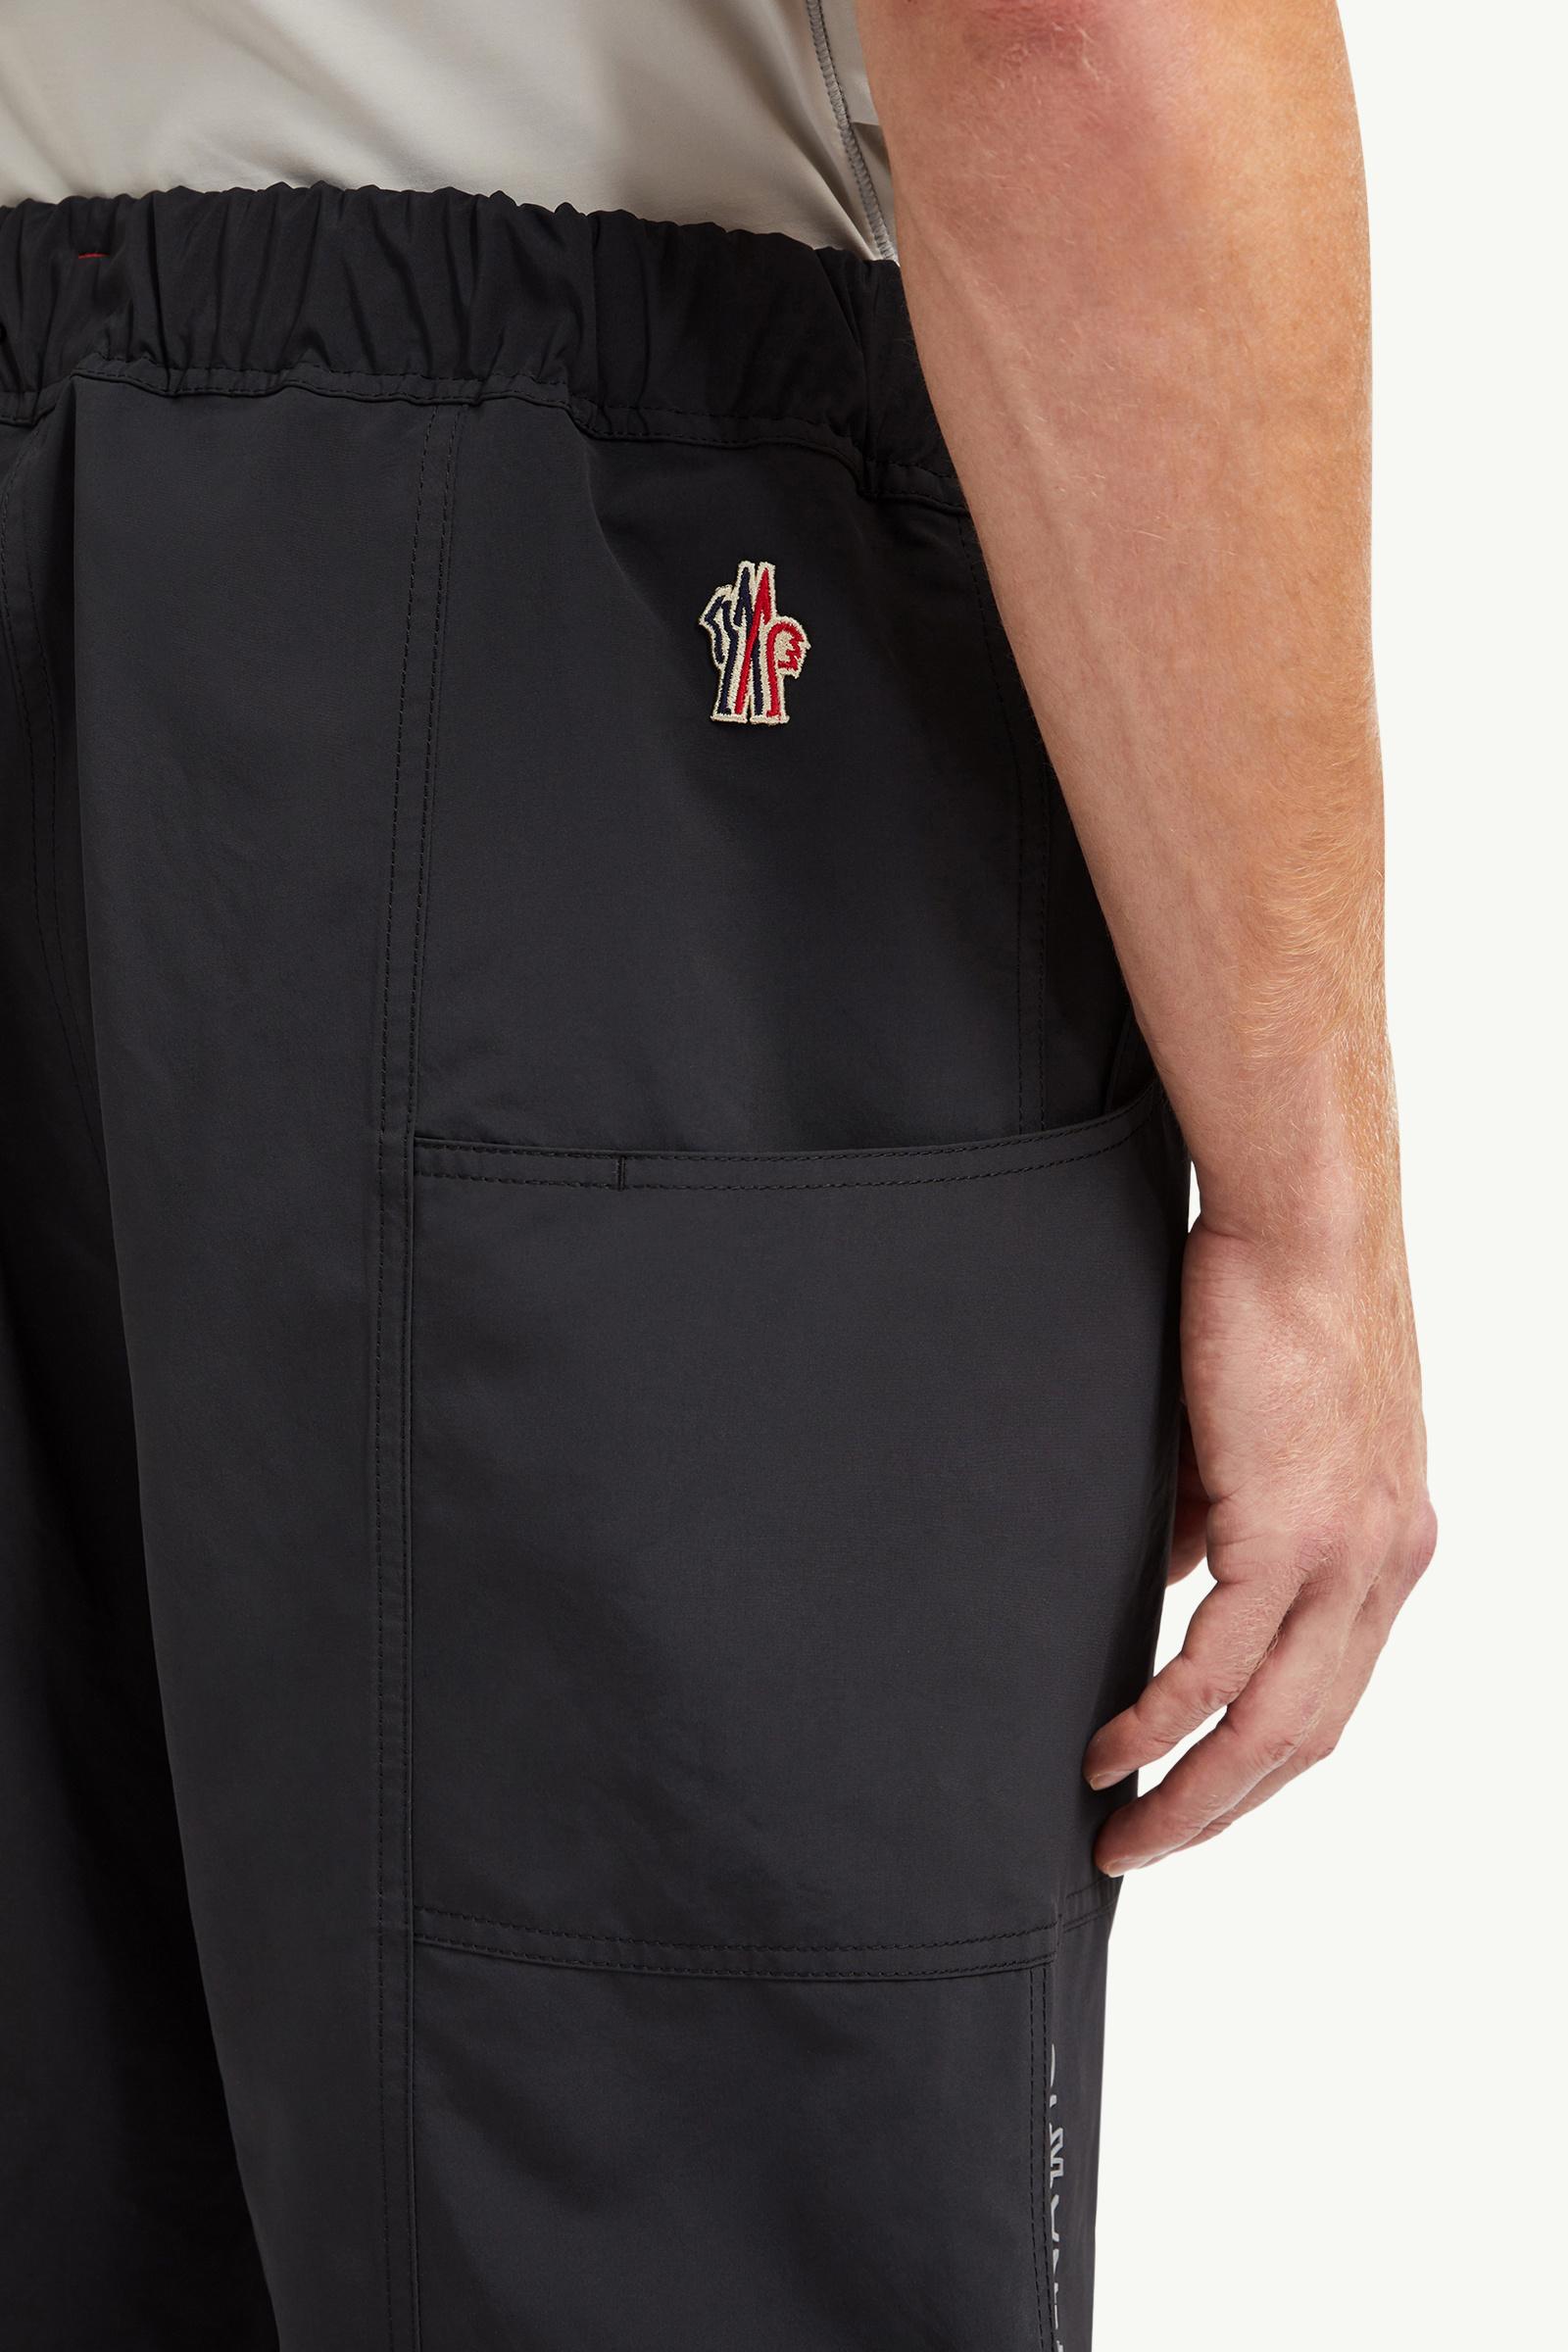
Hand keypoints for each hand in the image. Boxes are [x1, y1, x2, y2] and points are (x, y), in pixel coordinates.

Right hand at [1085, 1204, 1436, 1872]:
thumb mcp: (1253, 1437)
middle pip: (1310, 1733)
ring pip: (1274, 1724)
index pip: (1333, 1688)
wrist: (1303, 1225)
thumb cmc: (1272, 1301)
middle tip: (1145, 1847)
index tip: (1196, 1793)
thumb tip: (1172, 1573)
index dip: (1263, 1757)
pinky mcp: (1293, 1534)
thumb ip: (1220, 1520)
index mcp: (1390, 1544)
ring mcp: (1350, 1558)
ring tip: (1122, 1833)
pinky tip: (1112, 1753)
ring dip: (1194, 1795)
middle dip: (1225, 1808)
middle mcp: (1386, 1566)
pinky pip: (1221, 1666)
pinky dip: (1163, 1722)